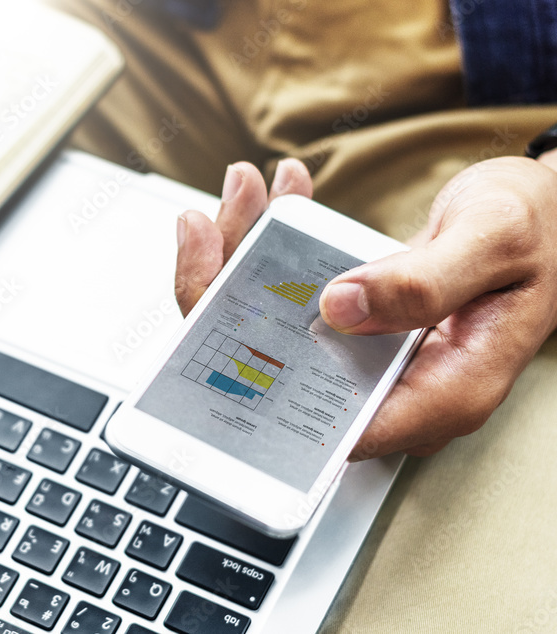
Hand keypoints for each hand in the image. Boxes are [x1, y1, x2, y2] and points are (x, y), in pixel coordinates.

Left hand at [175, 153, 556, 459]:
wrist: (548, 209)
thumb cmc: (537, 226)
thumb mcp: (492, 240)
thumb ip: (423, 282)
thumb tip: (339, 310)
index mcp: (443, 391)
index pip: (329, 425)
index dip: (260, 385)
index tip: (214, 319)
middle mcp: (400, 385)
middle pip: (286, 373)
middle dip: (232, 295)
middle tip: (210, 224)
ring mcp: (376, 358)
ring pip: (279, 330)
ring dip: (247, 257)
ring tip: (242, 190)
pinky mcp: (361, 327)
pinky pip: (296, 302)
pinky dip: (274, 249)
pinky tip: (270, 200)